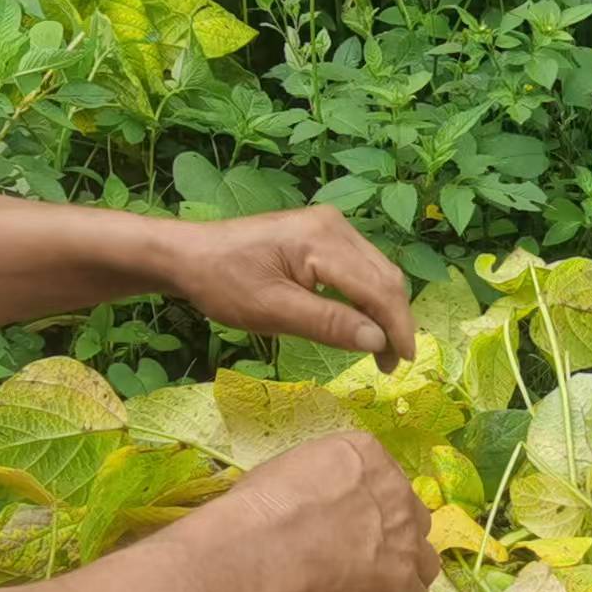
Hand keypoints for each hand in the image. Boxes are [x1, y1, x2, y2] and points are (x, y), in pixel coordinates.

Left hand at [160, 208, 418, 369]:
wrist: (189, 255)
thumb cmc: (223, 283)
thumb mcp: (273, 311)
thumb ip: (328, 324)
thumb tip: (378, 341)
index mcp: (323, 240)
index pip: (378, 288)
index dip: (396, 328)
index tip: (402, 364)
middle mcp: (335, 226)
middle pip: (384, 277)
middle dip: (393, 322)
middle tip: (388, 365)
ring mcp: (330, 226)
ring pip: (377, 272)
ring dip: (382, 311)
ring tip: (376, 350)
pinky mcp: (322, 234)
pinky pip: (359, 267)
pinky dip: (366, 297)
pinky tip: (359, 322)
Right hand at [204, 432, 437, 591]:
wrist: (258, 549)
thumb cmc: (258, 509)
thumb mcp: (291, 472)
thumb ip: (320, 486)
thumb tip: (313, 510)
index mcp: (367, 457)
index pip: (385, 484)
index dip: (374, 511)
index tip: (357, 529)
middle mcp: (396, 495)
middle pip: (411, 523)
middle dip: (395, 542)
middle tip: (369, 563)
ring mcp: (403, 544)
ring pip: (422, 565)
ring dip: (405, 581)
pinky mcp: (400, 589)